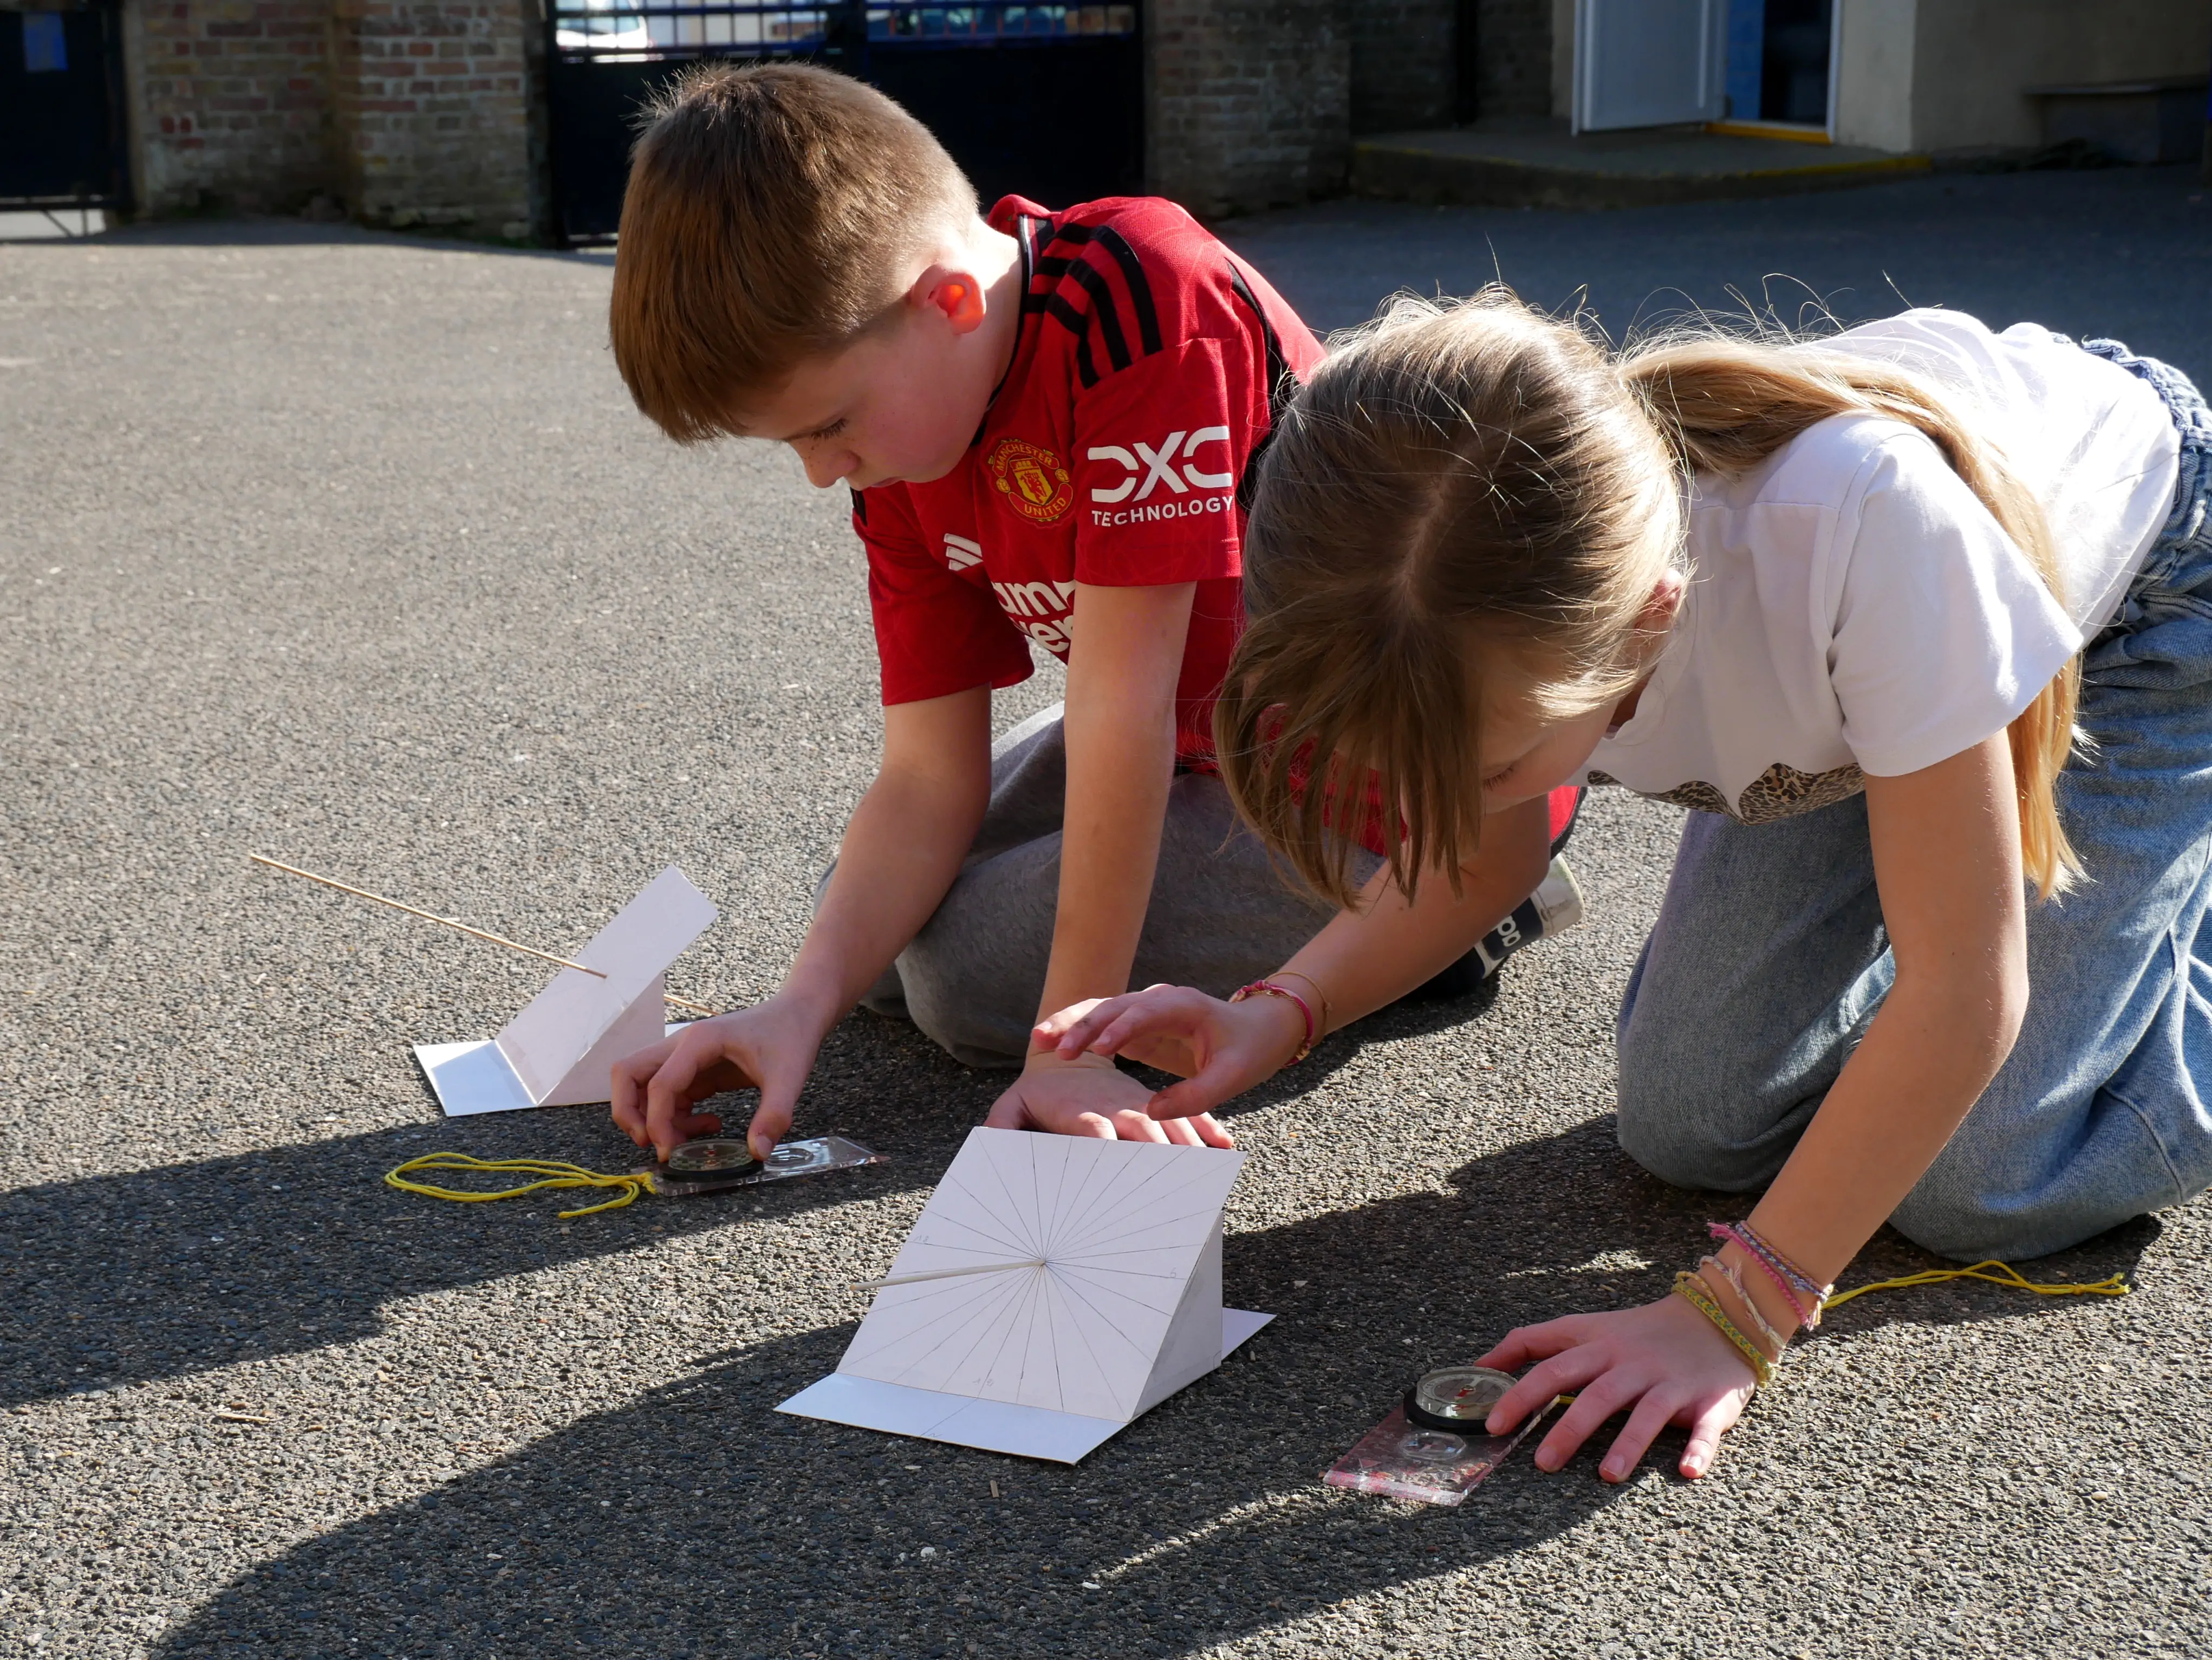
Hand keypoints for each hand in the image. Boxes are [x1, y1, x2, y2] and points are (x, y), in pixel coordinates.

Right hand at [609, 997, 826, 1163]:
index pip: (660, 1084)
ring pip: (641, 1086)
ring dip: (652, 1118)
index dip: (658, 1122)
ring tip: (687, 1140)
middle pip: (628, 1074)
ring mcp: (685, 1057)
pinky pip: (668, 1096)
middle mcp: (682, 1045)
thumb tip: (757, 1153)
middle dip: (629, 1113)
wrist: (798, 1014)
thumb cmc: (791, 1036)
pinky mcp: (694, 1070)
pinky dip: (676, 1118)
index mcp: (700, 1041)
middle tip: (653, 1143)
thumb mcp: (789, 1077)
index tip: (672, 1152)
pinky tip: (709, 1125)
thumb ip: (774, 1115)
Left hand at [983, 1048, 1233, 1145]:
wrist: (1065, 1050)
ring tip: (1209, 1170)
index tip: (1114, 1160)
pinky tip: (1226, 1149)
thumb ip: (1000, 1126)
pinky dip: (1205, 1130)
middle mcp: (1113, 1104)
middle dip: (1157, 1150)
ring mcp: (1136, 1103)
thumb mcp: (1012, 1106)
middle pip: (1139, 1126)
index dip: (1103, 1143)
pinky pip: (1184, 1116)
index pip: (1092, 1127)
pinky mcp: (1151, 1105)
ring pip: (1167, 1122)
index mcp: (1079, 1108)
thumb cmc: (1037, 1092)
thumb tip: (986, 1144)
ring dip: (1187, 1145)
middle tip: (1177, 1177)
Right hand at [1033, 983, 1308, 1123]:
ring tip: (1040, 1040)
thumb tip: (1152, 1113)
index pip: (1146, 1012)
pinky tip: (1052, 1045)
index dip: (1122, 1028)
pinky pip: (1099, 1024)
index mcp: (1184, 1006)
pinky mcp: (1135, 1025)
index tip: (1100, 1048)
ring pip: (1099, 1010)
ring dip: (1071, 1024)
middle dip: (1083, 1024)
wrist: (1256, 1030)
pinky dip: (1077, 1032)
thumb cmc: (1247, 1052)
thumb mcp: (1231, 1077)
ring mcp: (1144, 1010)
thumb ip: (1196, 1096)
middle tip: (1055, 1048)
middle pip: (1113, 1006)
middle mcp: (1159, 1001)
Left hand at [1477, 1293, 1758, 1481]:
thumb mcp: (1582, 1328)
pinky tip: (1687, 1471)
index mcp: (1600, 1348)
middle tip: (1543, 1463)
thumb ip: (1531, 1343)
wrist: (1713, 1318)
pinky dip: (1699, 1449)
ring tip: (1607, 1473)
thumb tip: (1479, 1365)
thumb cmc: (1635, 1332)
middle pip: (1597, 1395)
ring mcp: (1672, 1384)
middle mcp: (1633, 1365)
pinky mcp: (1710, 1402)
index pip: (1554, 1369)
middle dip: (1569, 1429)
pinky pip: (1706, 1428)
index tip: (1495, 1425)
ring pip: (1648, 1413)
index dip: (1523, 1395)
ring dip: (1628, 1443)